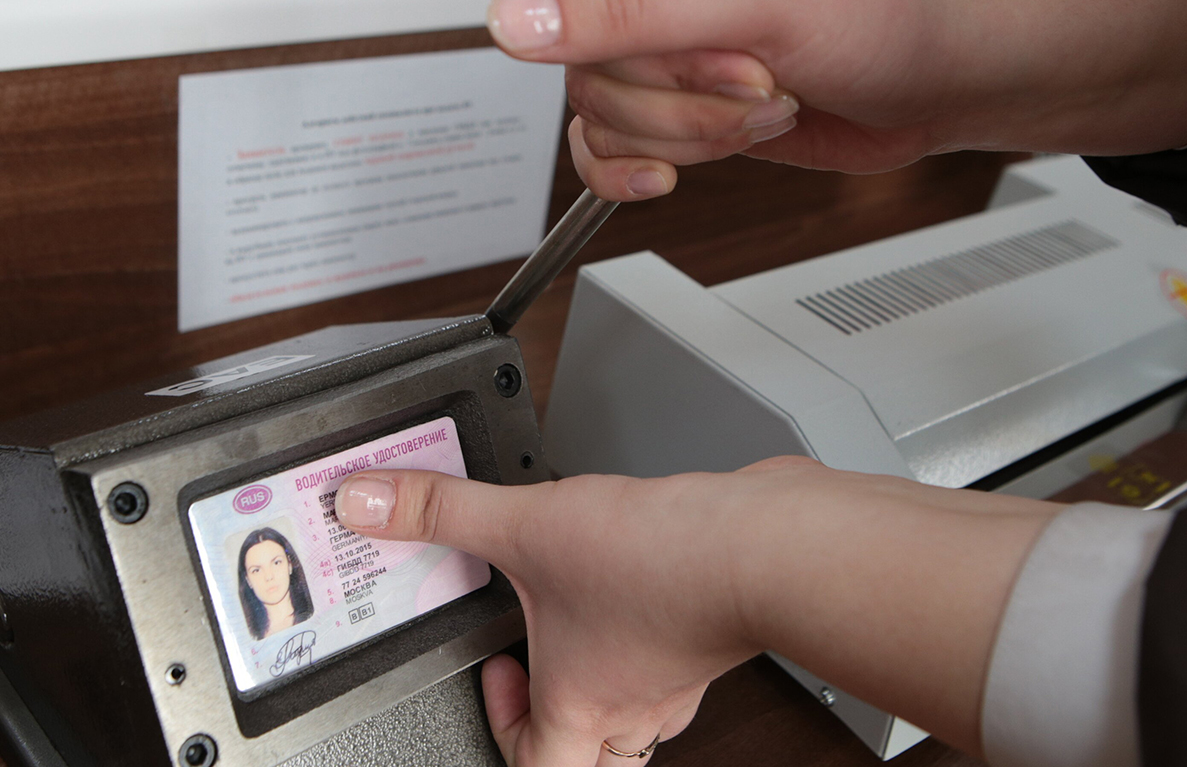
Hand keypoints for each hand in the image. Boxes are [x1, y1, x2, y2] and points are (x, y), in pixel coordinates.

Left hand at [335, 456, 1060, 763]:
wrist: (758, 544)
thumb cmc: (659, 565)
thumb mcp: (525, 527)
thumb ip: (444, 511)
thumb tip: (370, 503)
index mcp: (581, 701)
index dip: (507, 736)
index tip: (497, 678)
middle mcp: (637, 699)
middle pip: (603, 760)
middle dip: (569, 733)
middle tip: (544, 685)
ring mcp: (683, 670)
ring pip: (650, 714)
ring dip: (616, 690)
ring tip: (589, 634)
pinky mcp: (714, 628)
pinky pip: (681, 655)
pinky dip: (657, 638)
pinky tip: (646, 582)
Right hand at [485, 0, 1186, 199]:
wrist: (949, 73)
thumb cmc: (892, 12)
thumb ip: (632, 6)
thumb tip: (516, 18)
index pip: (574, 10)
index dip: (652, 58)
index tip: (733, 58)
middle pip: (588, 75)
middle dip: (686, 106)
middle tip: (765, 86)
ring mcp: (662, 54)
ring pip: (601, 121)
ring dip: (689, 139)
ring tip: (768, 106)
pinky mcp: (678, 106)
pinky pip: (604, 150)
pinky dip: (629, 173)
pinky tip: (667, 174)